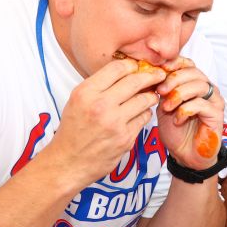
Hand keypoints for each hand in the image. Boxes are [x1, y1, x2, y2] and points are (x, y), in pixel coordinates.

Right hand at [45, 58, 167, 184]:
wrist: (67, 162)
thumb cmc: (73, 130)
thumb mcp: (77, 100)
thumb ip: (99, 86)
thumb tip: (125, 72)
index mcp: (86, 92)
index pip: (117, 68)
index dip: (132, 65)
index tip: (139, 67)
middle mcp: (100, 105)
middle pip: (135, 81)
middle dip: (151, 76)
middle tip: (158, 75)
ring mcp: (115, 122)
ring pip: (144, 100)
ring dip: (151, 96)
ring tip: (152, 95)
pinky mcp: (125, 138)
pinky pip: (144, 118)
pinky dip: (145, 113)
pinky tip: (142, 113)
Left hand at [155, 57, 226, 169]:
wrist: (185, 154)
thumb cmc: (176, 130)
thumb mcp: (164, 105)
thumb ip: (163, 90)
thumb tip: (152, 74)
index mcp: (195, 83)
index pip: (189, 64)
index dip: (175, 63)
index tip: (160, 70)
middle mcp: (207, 89)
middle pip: (194, 72)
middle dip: (174, 79)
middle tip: (160, 90)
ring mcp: (214, 101)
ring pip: (199, 85)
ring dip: (179, 94)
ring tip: (167, 107)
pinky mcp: (217, 115)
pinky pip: (201, 104)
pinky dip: (185, 110)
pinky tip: (178, 120)